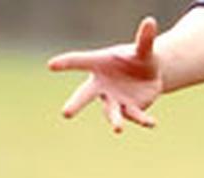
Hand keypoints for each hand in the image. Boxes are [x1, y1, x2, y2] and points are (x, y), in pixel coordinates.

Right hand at [48, 17, 162, 132]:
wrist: (150, 75)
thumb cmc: (138, 58)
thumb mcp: (143, 48)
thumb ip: (144, 38)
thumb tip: (151, 21)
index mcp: (99, 65)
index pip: (79, 62)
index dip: (66, 63)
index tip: (51, 65)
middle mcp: (103, 86)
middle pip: (85, 95)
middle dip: (76, 104)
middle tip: (66, 113)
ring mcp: (115, 100)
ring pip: (112, 112)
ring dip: (115, 120)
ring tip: (117, 129)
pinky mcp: (131, 109)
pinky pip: (136, 116)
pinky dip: (144, 120)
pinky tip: (152, 123)